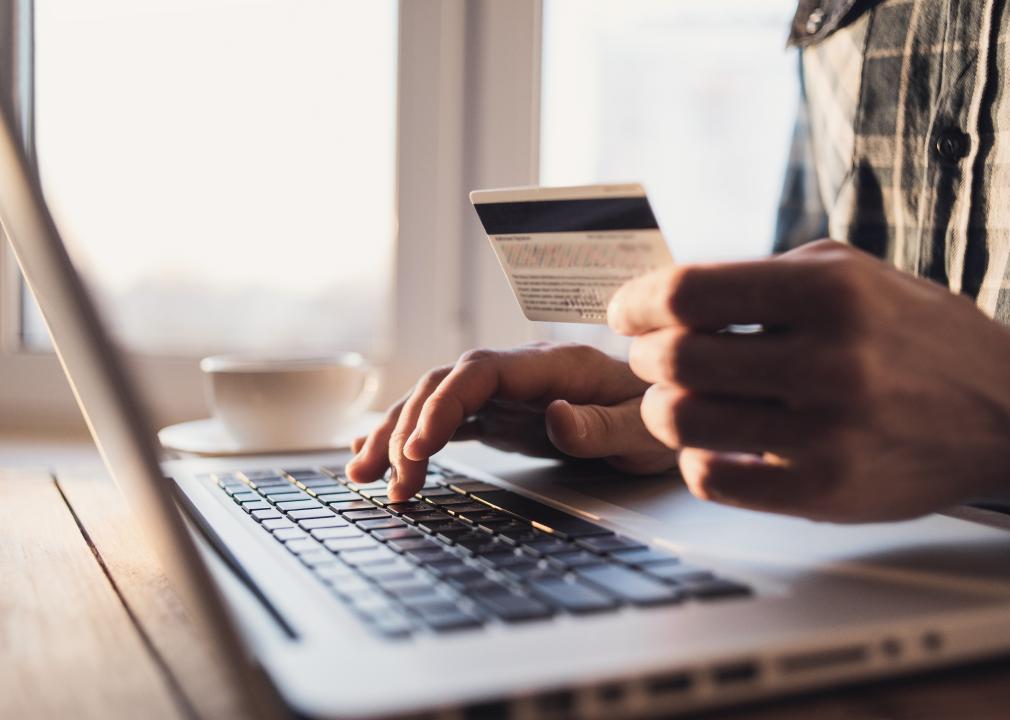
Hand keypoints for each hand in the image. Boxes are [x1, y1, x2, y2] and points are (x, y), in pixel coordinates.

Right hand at [345, 343, 678, 500]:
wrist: (665, 406)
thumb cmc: (656, 414)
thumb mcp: (643, 429)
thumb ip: (599, 425)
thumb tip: (552, 418)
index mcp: (552, 365)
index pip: (479, 372)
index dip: (442, 405)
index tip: (417, 449)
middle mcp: (520, 372)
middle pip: (445, 385)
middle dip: (408, 428)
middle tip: (391, 482)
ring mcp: (506, 392)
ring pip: (435, 401)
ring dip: (396, 433)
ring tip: (362, 473)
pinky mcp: (500, 414)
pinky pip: (447, 420)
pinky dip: (410, 436)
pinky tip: (377, 451)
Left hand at [608, 240, 1009, 521]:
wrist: (1004, 410)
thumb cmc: (913, 334)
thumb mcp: (850, 273)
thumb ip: (760, 279)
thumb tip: (665, 298)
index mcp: (829, 293)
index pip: (688, 292)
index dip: (637, 301)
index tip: (625, 312)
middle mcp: (829, 361)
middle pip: (676, 360)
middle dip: (645, 356)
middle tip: (652, 356)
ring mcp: (828, 433)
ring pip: (682, 422)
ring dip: (660, 408)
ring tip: (675, 400)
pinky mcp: (825, 491)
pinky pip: (711, 480)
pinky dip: (693, 460)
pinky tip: (710, 444)